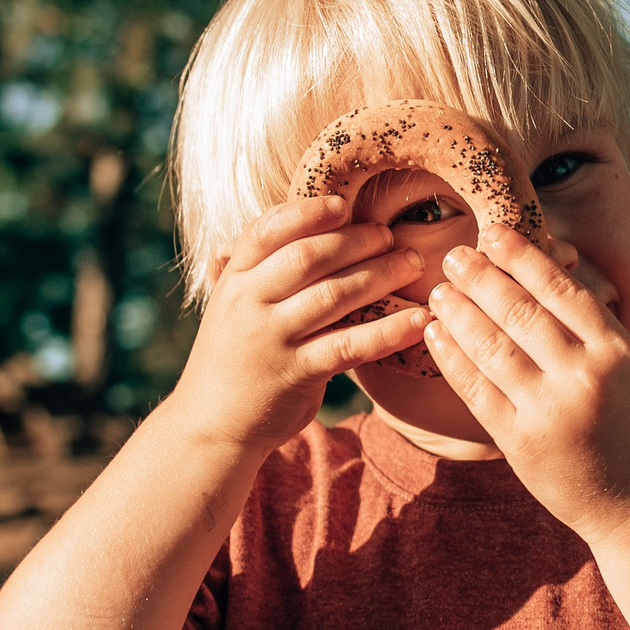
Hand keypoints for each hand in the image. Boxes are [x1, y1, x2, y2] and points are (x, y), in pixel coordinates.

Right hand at [169, 196, 430, 455]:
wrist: (211, 424)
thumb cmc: (235, 356)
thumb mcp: (232, 305)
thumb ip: (259, 268)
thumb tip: (298, 221)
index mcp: (234, 279)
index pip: (267, 230)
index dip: (307, 212)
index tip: (344, 205)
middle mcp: (249, 303)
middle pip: (307, 257)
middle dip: (356, 241)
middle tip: (392, 237)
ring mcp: (272, 339)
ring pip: (332, 296)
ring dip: (380, 275)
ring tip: (413, 265)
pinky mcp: (296, 374)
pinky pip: (349, 345)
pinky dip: (388, 331)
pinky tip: (418, 320)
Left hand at [423, 224, 629, 542]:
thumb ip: (594, 334)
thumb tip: (545, 280)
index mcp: (616, 352)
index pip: (562, 290)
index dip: (523, 257)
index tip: (495, 233)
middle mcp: (583, 376)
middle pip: (520, 312)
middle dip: (482, 278)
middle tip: (454, 255)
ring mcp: (549, 411)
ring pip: (492, 347)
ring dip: (460, 313)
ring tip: (439, 291)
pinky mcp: (520, 443)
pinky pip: (476, 390)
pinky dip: (452, 358)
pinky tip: (436, 335)